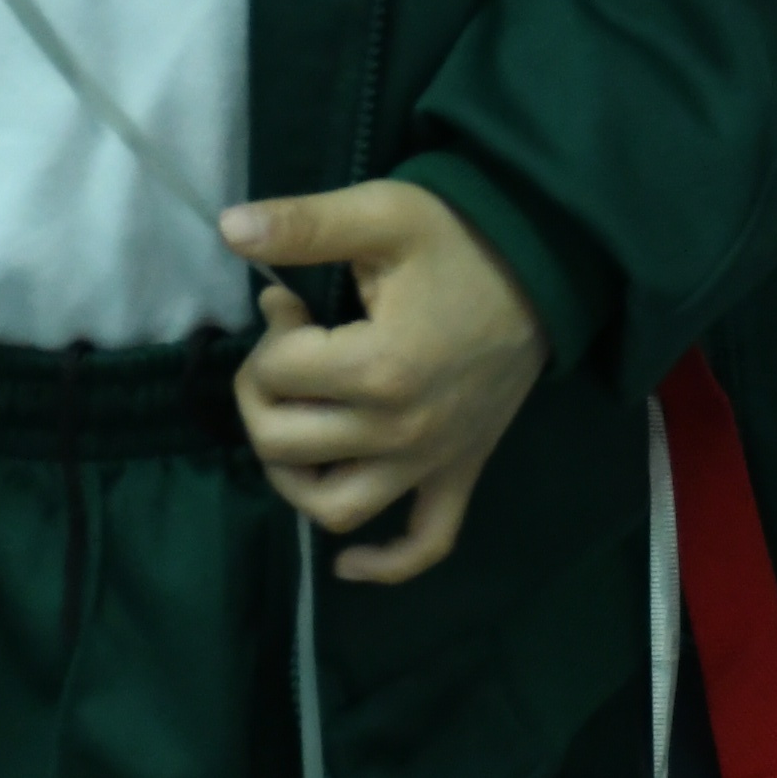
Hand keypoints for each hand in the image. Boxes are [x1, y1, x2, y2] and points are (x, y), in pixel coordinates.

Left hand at [222, 179, 547, 584]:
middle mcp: (400, 431)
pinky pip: (423, 543)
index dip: (268, 334)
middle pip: (282, 444)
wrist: (546, 270)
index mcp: (380, 369)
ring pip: (332, 508)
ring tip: (293, 426)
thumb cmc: (461, 242)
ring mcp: (431, 461)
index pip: (275, 373)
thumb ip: (304, 224)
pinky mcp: (458, 474)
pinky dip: (383, 562)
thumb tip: (230, 229)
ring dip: (293, 476)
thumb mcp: (383, 215)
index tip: (290, 303)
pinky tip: (348, 561)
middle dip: (261, 395)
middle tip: (285, 354)